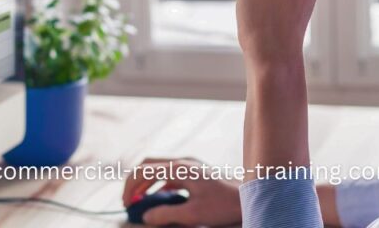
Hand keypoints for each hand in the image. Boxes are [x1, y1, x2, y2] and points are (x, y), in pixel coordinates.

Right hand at [122, 157, 241, 226]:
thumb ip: (167, 215)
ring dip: (146, 183)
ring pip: (159, 169)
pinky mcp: (196, 172)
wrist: (252, 195)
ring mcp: (190, 165)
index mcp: (180, 168)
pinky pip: (170, 174)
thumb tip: (146, 215)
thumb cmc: (225, 204)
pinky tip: (160, 199)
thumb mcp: (194, 214)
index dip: (130, 186)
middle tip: (128, 201)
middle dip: (135, 182)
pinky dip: (159, 185)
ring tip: (140, 201)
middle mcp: (183, 162)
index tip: (126, 203)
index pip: (144, 170)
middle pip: (149, 165)